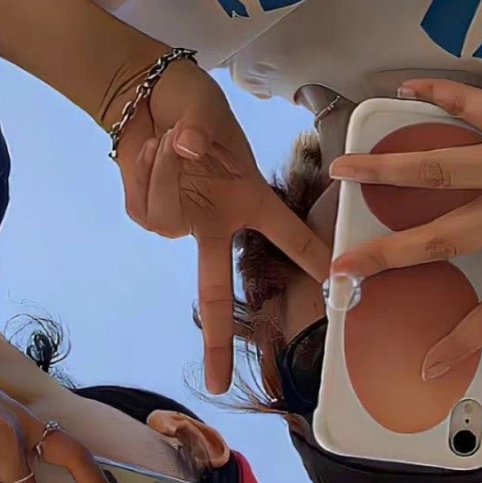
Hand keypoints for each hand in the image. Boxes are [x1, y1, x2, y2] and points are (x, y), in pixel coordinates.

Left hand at [109, 57, 330, 392]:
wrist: (144, 96)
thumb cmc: (190, 104)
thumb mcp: (206, 113)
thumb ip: (202, 132)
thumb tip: (190, 152)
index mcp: (245, 202)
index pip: (287, 236)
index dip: (313, 261)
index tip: (338, 296)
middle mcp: (214, 223)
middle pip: (215, 290)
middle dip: (218, 342)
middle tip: (219, 386)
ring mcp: (179, 223)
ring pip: (168, 219)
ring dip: (165, 170)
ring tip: (170, 138)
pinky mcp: (146, 214)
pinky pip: (143, 208)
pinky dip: (143, 172)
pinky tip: (148, 149)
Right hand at [328, 31, 481, 376]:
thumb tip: (480, 218)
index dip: (463, 341)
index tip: (431, 367)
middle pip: (443, 240)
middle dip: (386, 255)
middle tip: (345, 266)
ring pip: (436, 172)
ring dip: (383, 172)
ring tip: (345, 170)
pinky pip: (464, 104)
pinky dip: (432, 95)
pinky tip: (404, 90)